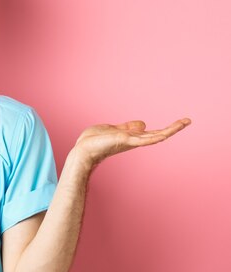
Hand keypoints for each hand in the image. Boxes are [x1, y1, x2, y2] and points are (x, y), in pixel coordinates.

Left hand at [73, 118, 190, 167]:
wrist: (83, 151)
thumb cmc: (94, 142)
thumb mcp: (113, 130)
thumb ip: (128, 127)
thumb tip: (144, 123)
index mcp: (131, 138)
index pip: (152, 133)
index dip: (166, 128)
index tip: (180, 122)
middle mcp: (134, 141)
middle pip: (158, 134)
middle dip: (173, 128)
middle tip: (188, 120)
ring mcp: (131, 142)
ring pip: (155, 136)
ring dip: (170, 130)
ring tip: (184, 122)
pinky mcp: (125, 141)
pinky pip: (143, 139)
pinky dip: (155, 136)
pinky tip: (165, 133)